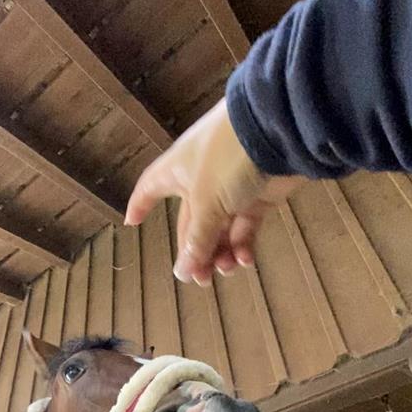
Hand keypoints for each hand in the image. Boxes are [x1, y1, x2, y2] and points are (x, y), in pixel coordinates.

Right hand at [125, 98, 302, 283]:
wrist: (280, 132)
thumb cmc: (228, 159)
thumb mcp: (206, 202)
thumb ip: (196, 240)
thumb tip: (181, 273)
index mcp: (177, 172)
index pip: (151, 187)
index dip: (140, 203)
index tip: (132, 223)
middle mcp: (201, 181)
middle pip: (191, 224)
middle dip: (195, 252)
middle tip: (201, 278)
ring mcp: (231, 189)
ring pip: (219, 230)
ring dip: (220, 253)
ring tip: (226, 269)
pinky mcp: (258, 196)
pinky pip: (244, 227)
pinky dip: (243, 244)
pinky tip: (244, 259)